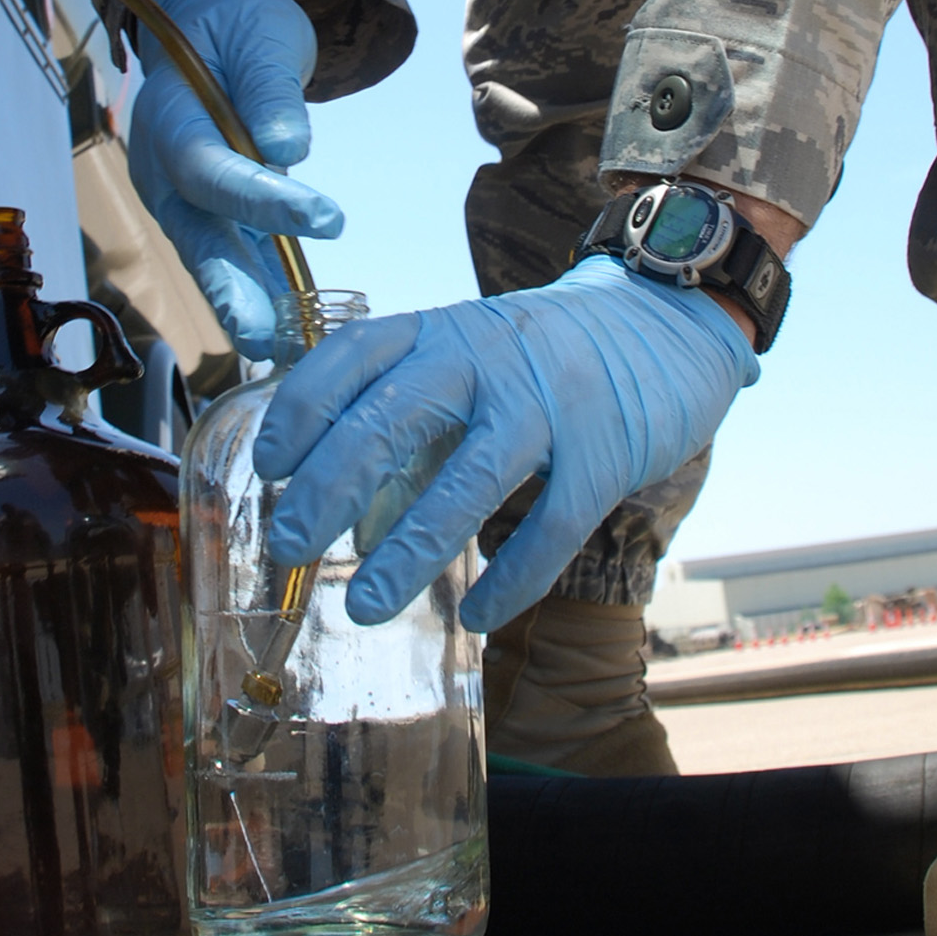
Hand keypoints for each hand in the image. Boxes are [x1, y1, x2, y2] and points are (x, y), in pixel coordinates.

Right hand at [128, 0, 341, 357]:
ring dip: (244, 300)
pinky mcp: (205, 211)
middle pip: (194, 231)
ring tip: (280, 347)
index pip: (208, 167)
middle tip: (268, 334)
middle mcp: (161, 164)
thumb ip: (270, 89)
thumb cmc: (238, 24)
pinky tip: (289, 325)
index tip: (327, 217)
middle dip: (230, 285)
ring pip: (209, 254)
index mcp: (168, 114)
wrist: (210, 24)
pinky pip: (231, 252)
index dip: (262, 197)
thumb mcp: (262, 34)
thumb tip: (287, 146)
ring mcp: (179, 195)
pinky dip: (259, 286)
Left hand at [252, 253, 759, 631]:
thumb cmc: (548, 355)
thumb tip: (347, 521)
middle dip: (331, 486)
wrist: (667, 320)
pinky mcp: (605, 451)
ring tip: (364, 606)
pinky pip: (552, 525)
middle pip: (393, 417)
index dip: (302, 408)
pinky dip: (512, 578)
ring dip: (408, 549)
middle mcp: (486, 356)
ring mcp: (549, 402)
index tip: (269, 465)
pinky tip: (477, 615)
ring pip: (467, 480)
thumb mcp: (473, 359)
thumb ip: (414, 424)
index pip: (355, 355)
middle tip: (289, 545)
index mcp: (442, 330)